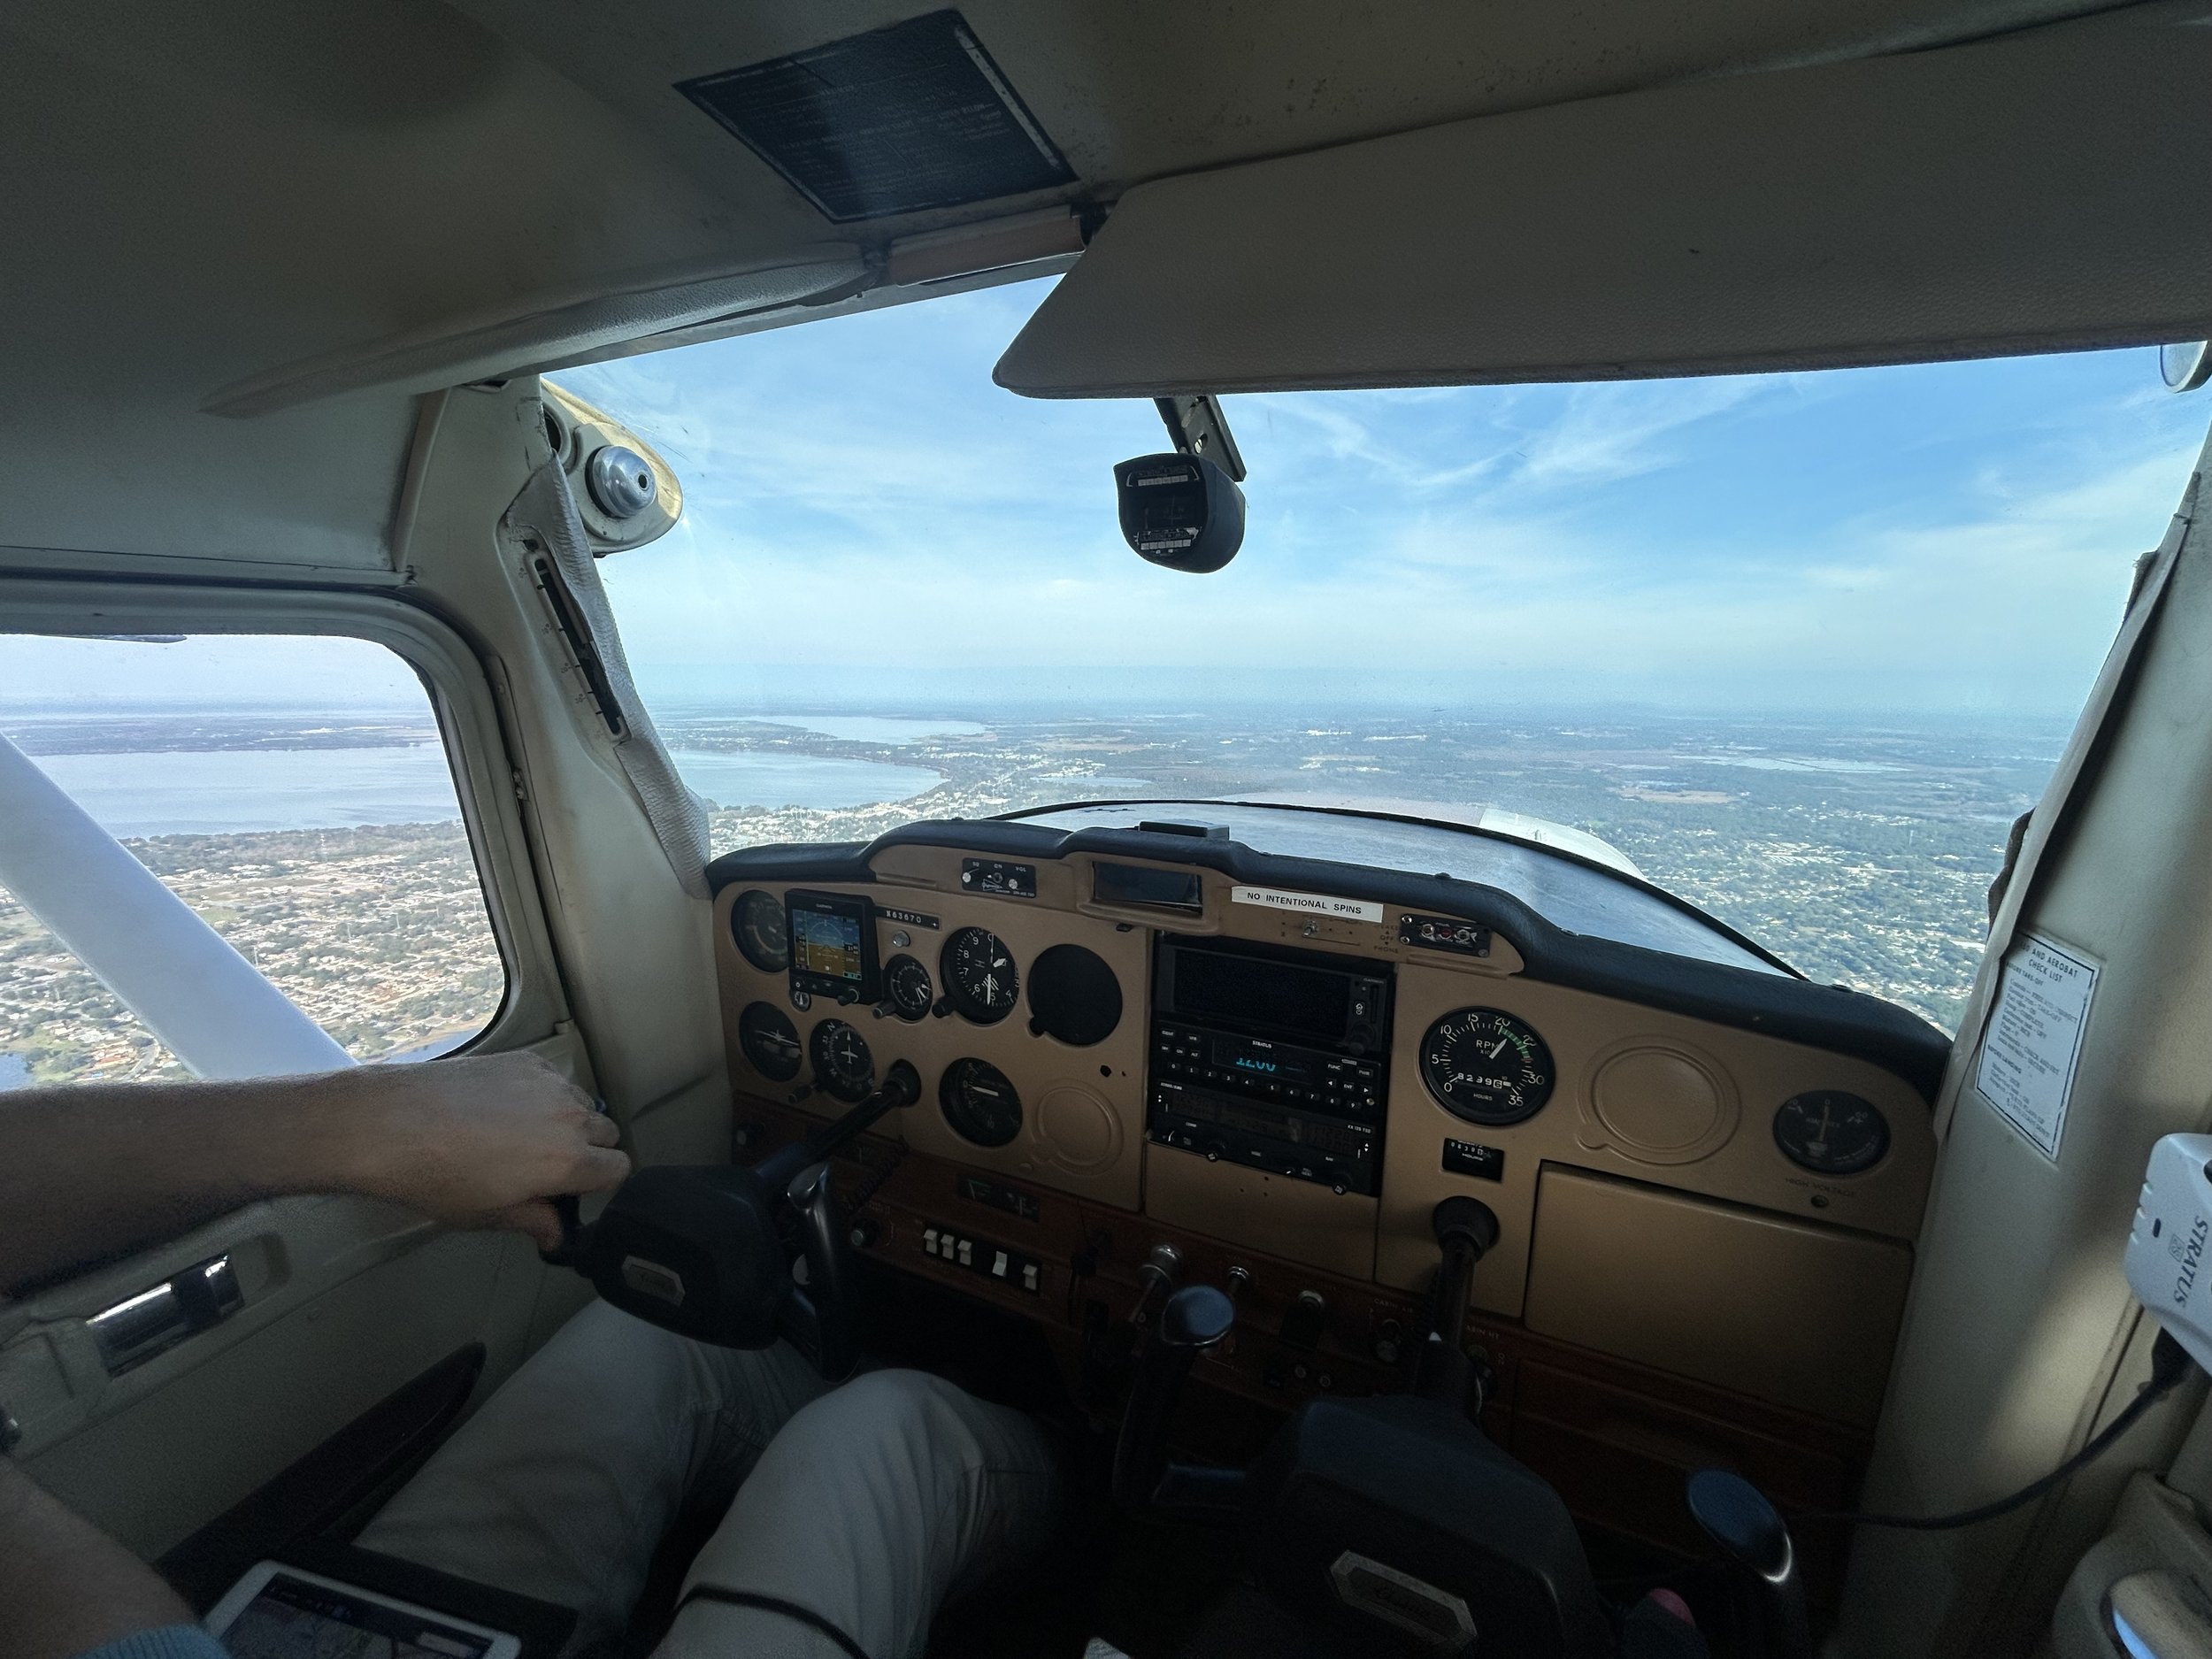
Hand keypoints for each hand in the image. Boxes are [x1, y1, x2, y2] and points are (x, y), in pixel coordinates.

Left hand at [335, 1052, 630, 1249]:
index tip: (572, 1189)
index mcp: (568, 1161)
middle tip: (545, 1166)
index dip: (599, 1184)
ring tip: (522, 1134)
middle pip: (607, 1133)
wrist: (390, 1122)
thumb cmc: (434, 1175)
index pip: (619, 1169)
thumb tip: (556, 1235)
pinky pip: (554, 1080)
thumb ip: (535, 1222)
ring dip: (567, 1120)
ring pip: (582, 1104)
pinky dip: (543, 1094)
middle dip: (587, 1151)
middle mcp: (569, 1116)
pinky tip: (504, 1107)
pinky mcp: (525, 1060)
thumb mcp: (486, 1214)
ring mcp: (549, 1083)